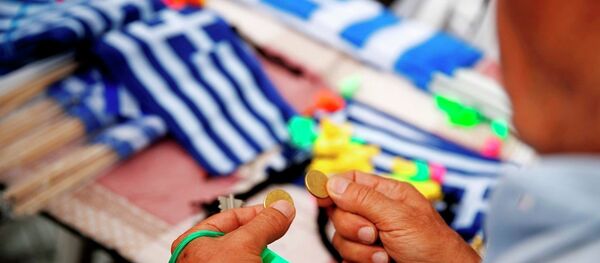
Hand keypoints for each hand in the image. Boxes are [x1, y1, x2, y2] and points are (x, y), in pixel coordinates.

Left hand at [171, 200, 294, 262]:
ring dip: (268, 261)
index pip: (232, 217)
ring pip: (255, 259)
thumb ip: (265, 223)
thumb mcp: (244, 245)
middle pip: (247, 241)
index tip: (280, 212)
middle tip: (274, 250)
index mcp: (197, 242)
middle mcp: (206, 258)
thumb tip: (281, 208)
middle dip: (265, 246)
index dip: (258, 213)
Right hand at [319, 171, 479, 262]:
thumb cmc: (433, 246)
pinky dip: (358, 262)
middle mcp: (376, 213)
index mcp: (386, 194)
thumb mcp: (397, 216)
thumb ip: (363, 198)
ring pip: (341, 237)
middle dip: (353, 226)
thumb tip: (332, 182)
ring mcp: (371, 237)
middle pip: (340, 210)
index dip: (332, 188)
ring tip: (385, 255)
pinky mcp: (366, 258)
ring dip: (360, 250)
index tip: (319, 198)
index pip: (349, 181)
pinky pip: (345, 256)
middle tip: (374, 234)